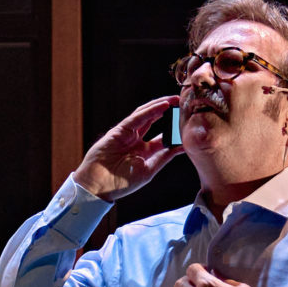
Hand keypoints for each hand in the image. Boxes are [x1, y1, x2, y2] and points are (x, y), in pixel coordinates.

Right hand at [72, 96, 186, 200]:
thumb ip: (163, 157)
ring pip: (146, 115)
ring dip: (160, 106)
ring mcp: (128, 134)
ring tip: (176, 100)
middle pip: (155, 121)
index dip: (175, 130)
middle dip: (169, 113)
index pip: (163, 137)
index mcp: (144, 152)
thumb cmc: (120, 183)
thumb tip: (181, 147)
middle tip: (184, 105)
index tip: (189, 124)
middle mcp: (136, 141)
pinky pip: (137, 118)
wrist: (98, 186)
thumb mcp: (148, 170)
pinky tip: (164, 105)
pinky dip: (150, 110)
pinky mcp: (120, 130)